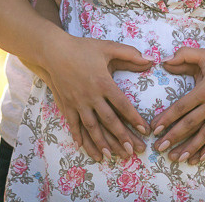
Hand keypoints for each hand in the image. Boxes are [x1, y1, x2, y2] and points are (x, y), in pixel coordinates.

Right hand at [40, 34, 153, 161]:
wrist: (53, 51)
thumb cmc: (83, 48)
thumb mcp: (108, 48)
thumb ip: (130, 54)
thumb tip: (151, 60)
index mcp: (103, 82)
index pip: (122, 104)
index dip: (134, 118)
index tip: (145, 130)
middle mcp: (91, 95)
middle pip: (108, 120)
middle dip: (121, 137)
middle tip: (132, 151)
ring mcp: (77, 101)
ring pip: (91, 126)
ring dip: (100, 142)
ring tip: (110, 156)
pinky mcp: (66, 104)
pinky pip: (73, 124)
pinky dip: (78, 136)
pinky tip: (83, 148)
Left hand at [150, 47, 204, 164]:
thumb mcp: (204, 55)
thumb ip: (183, 55)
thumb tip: (163, 61)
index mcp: (204, 89)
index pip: (181, 107)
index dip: (167, 118)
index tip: (154, 128)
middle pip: (190, 124)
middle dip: (173, 137)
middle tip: (159, 148)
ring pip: (204, 135)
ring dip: (189, 148)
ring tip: (175, 158)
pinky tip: (198, 158)